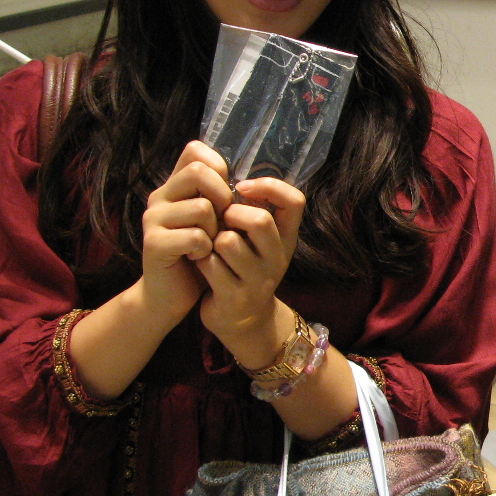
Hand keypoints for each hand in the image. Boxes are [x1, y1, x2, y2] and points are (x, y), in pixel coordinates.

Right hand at [139, 141, 232, 325]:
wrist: (170, 296)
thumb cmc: (198, 255)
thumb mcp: (212, 221)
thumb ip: (219, 196)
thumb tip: (247, 177)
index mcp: (174, 186)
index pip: (195, 150)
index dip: (219, 167)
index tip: (227, 195)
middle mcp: (160, 196)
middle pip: (198, 171)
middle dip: (222, 196)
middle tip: (223, 221)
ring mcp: (153, 219)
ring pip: (201, 207)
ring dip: (215, 229)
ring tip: (209, 244)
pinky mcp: (154, 243)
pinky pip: (195, 236)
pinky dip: (205, 249)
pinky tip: (199, 258)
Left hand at [197, 176, 304, 368]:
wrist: (244, 321)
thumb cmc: (245, 269)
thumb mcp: (260, 242)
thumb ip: (255, 211)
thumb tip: (236, 174)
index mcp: (286, 239)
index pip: (295, 201)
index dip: (270, 186)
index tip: (245, 187)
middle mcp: (277, 259)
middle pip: (259, 220)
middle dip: (231, 214)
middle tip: (222, 221)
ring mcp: (258, 280)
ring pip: (228, 241)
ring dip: (211, 240)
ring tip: (210, 246)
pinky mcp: (234, 297)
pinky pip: (209, 265)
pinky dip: (200, 261)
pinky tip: (202, 265)